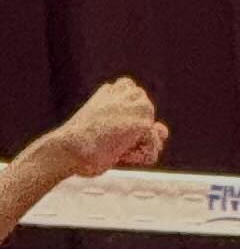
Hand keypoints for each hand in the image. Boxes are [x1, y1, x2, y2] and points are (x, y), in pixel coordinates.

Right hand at [44, 78, 167, 180]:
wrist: (67, 149)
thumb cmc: (83, 145)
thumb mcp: (114, 135)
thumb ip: (142, 132)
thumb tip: (163, 131)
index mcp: (113, 90)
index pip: (137, 110)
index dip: (125, 128)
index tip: (103, 132)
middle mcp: (126, 91)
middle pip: (148, 125)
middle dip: (134, 138)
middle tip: (106, 139)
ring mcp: (136, 105)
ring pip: (153, 136)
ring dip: (136, 148)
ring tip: (112, 144)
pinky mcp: (143, 122)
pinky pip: (153, 149)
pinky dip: (137, 157)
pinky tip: (117, 151)